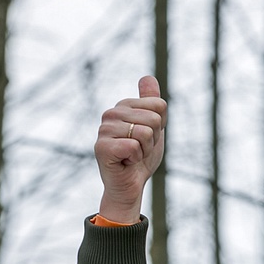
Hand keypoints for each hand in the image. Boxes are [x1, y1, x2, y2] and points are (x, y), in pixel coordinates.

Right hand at [95, 75, 167, 222]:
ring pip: (146, 133)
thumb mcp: (153, 127)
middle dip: (153, 140)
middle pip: (155, 119)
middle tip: (139, 150)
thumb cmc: (141, 158)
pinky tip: (125, 163)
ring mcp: (104, 130)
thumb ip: (151, 102)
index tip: (147, 138)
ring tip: (131, 156)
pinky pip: (135, 146)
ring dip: (145, 151)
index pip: (160, 105)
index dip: (161, 127)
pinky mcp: (102, 147)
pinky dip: (136, 159)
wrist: (130, 186)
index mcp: (123, 106)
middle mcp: (111, 114)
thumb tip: (147, 77)